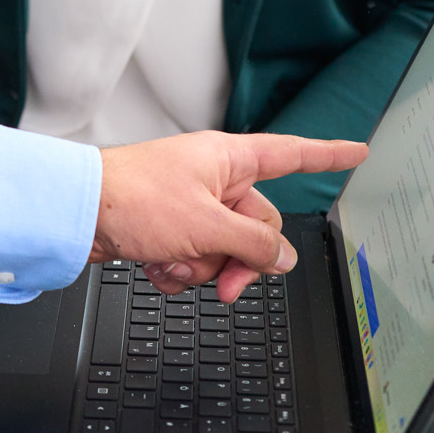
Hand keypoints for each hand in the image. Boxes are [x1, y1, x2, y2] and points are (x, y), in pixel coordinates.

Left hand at [92, 132, 366, 301]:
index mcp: (228, 159)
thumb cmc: (130, 197)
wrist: (75, 212)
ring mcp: (190, 204)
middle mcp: (212, 178)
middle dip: (240, 260)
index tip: (358, 152)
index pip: (291, 155)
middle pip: (258, 226)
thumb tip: (282, 259)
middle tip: (224, 280)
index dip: (328, 156)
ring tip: (173, 264)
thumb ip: (253, 244)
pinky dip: (179, 271)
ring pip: (225, 249)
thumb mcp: (206, 226)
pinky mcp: (168, 228)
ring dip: (202, 269)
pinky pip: (195, 259)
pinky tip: (156, 267)